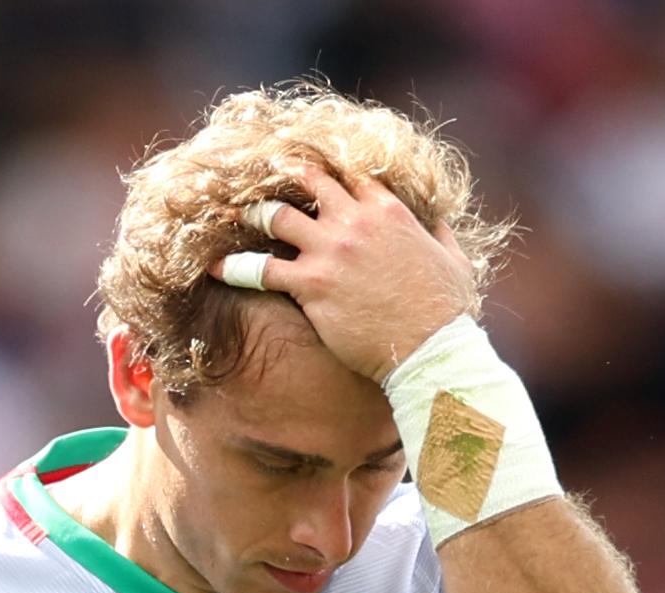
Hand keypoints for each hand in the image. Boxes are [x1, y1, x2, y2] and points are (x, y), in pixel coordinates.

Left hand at [209, 162, 478, 383]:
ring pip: (275, 217)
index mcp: (389, 210)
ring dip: (250, 215)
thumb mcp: (454, 260)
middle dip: (280, 176)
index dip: (325, 170)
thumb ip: (439, 232)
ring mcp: (330, 252)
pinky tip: (211, 266)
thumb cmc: (447, 311)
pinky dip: (233, 267)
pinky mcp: (312, 285)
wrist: (430, 349)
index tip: (305, 171)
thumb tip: (436, 222)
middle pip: (305, 182)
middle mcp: (355, 222)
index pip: (349, 173)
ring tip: (227, 215)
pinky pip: (260, 269)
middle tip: (255, 174)